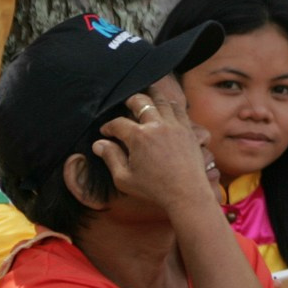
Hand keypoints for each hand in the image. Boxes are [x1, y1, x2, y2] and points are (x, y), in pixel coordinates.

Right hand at [94, 83, 217, 214]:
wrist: (186, 192)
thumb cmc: (153, 188)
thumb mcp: (123, 178)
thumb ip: (110, 157)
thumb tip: (98, 143)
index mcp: (138, 136)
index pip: (118, 123)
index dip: (108, 126)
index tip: (105, 132)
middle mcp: (157, 125)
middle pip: (140, 101)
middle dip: (129, 100)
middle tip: (126, 103)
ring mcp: (175, 125)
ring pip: (162, 100)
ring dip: (152, 96)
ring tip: (146, 94)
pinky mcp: (188, 130)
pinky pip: (180, 109)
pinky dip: (171, 104)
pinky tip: (167, 106)